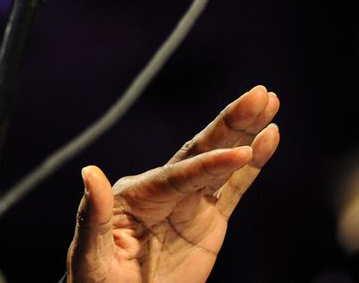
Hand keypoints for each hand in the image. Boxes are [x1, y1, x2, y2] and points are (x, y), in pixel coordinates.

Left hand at [66, 85, 280, 282]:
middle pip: (201, 153)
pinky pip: (233, 188)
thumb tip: (89, 173)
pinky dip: (252, 165)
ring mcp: (187, 203)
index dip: (209, 164)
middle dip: (231, 124)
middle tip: (260, 94)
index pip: (176, 175)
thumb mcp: (90, 255)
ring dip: (246, 132)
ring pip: (221, 163)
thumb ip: (93, 214)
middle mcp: (163, 190)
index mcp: (136, 194)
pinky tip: (268, 138)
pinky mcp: (207, 219)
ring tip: (269, 101)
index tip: (237, 152)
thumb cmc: (97, 282)